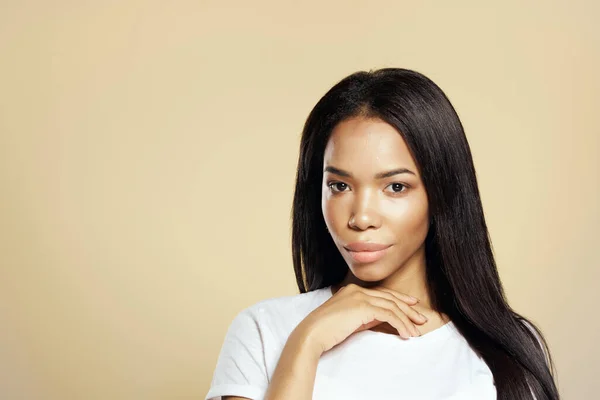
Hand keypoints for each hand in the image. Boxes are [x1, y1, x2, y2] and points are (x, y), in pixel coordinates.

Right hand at [297, 283, 428, 355]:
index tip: (412, 305)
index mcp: (353, 290)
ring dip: (406, 320)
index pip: (381, 294)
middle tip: (421, 319)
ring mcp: (360, 296)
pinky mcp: (362, 306)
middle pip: (389, 297)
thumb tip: (381, 319)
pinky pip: (388, 314)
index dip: (399, 299)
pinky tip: (405, 334)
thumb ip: (364, 316)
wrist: (312, 333)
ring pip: (391, 306)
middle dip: (408, 309)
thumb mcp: (349, 320)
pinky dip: (400, 324)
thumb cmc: (327, 330)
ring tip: (415, 332)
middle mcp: (357, 290)